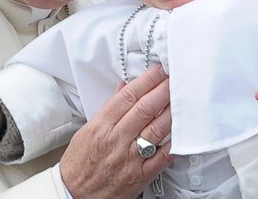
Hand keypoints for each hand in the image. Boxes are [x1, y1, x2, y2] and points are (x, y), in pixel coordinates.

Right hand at [59, 64, 172, 198]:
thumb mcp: (88, 130)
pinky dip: (173, 144)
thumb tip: (123, 88)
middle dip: (163, 90)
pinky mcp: (140, 176)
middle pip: (145, 109)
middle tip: (175, 78)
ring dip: (172, 112)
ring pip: (156, 130)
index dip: (146, 80)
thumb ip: (108, 109)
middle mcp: (116, 140)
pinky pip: (161, 158)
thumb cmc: (80, 164)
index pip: (128, 96)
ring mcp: (129, 158)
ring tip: (182, 99)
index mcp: (101, 126)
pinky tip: (181, 133)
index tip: (158, 71)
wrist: (75, 194)